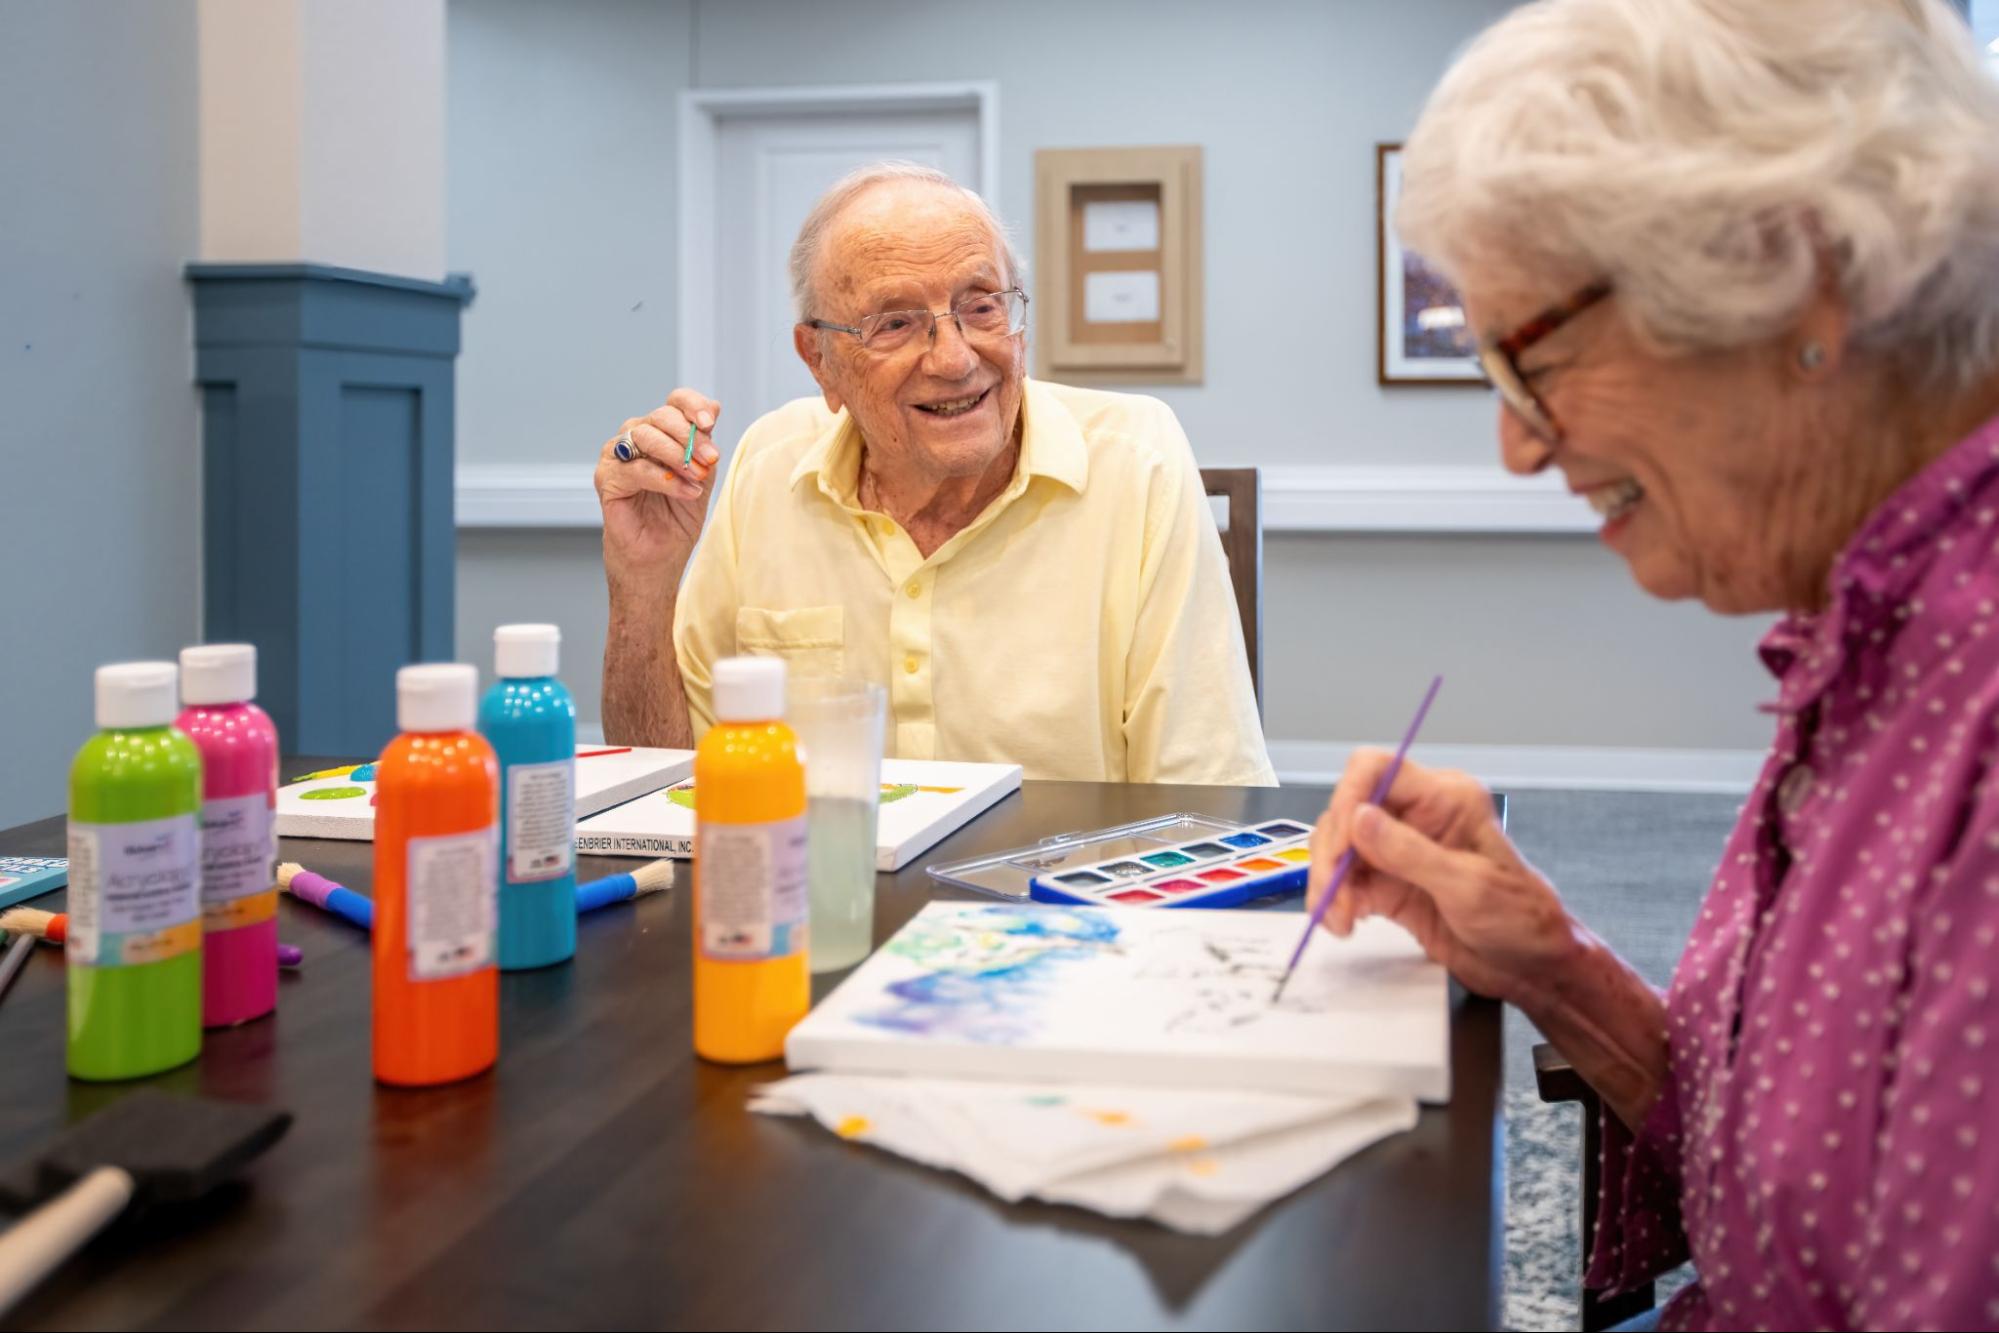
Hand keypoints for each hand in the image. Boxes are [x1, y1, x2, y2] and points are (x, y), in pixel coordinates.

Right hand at [595, 389, 722, 590]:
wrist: (659, 557)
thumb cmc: (677, 518)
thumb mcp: (701, 477)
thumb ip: (704, 446)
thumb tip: (712, 409)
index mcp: (661, 432)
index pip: (674, 401)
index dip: (692, 405)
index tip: (710, 422)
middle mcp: (636, 437)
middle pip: (661, 416)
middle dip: (690, 437)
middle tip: (710, 460)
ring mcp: (617, 455)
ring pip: (646, 436)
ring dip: (677, 456)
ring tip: (697, 478)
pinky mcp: (606, 478)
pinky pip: (636, 469)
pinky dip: (664, 479)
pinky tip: (684, 491)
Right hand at [1306, 750, 1578, 1007]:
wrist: (1532, 966)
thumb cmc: (1521, 920)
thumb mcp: (1468, 887)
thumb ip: (1410, 852)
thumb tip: (1358, 818)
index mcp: (1445, 799)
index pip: (1377, 770)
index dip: (1349, 798)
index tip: (1342, 845)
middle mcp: (1417, 816)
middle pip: (1348, 811)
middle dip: (1332, 854)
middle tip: (1333, 895)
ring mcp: (1399, 850)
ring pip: (1340, 847)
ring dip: (1328, 882)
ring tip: (1338, 920)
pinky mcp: (1389, 883)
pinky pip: (1346, 880)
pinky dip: (1335, 901)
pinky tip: (1343, 923)